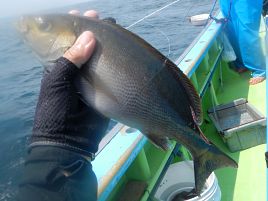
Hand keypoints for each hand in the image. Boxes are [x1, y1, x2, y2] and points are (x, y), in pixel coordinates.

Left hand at [31, 10, 108, 159]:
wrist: (68, 141)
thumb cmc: (55, 110)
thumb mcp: (57, 82)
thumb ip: (71, 59)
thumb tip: (89, 36)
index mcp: (60, 67)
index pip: (69, 42)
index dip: (75, 28)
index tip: (86, 15)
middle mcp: (76, 71)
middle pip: (86, 48)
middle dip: (94, 34)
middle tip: (104, 21)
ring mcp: (92, 81)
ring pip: (100, 59)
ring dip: (106, 47)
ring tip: (115, 31)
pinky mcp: (105, 91)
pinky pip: (110, 74)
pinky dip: (116, 64)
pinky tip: (123, 53)